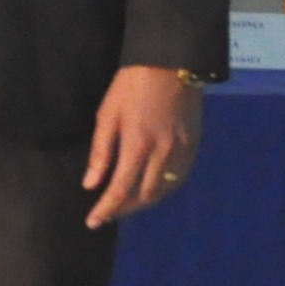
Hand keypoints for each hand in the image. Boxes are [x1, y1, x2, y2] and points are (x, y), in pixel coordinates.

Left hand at [82, 64, 204, 228]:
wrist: (171, 62)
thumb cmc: (131, 85)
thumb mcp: (107, 114)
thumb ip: (101, 152)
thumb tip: (91, 185)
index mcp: (138, 145)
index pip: (120, 190)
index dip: (106, 209)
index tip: (93, 222)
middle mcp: (163, 154)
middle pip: (144, 196)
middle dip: (124, 209)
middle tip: (108, 213)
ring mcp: (182, 151)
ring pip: (163, 191)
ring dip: (143, 203)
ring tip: (126, 204)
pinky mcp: (194, 146)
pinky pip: (178, 179)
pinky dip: (163, 190)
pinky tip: (151, 189)